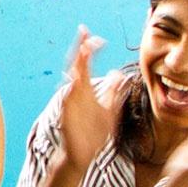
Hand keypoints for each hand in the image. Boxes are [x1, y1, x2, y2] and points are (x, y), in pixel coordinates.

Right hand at [55, 26, 126, 171]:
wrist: (83, 155)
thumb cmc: (93, 133)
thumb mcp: (110, 109)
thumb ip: (114, 91)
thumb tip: (119, 74)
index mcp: (85, 90)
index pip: (85, 64)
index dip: (90, 49)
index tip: (98, 38)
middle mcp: (77, 93)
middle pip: (76, 65)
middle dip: (80, 48)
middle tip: (84, 31)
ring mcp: (71, 102)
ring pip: (72, 77)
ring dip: (77, 63)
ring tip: (84, 48)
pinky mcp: (68, 114)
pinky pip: (68, 98)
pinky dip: (72, 87)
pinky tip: (77, 78)